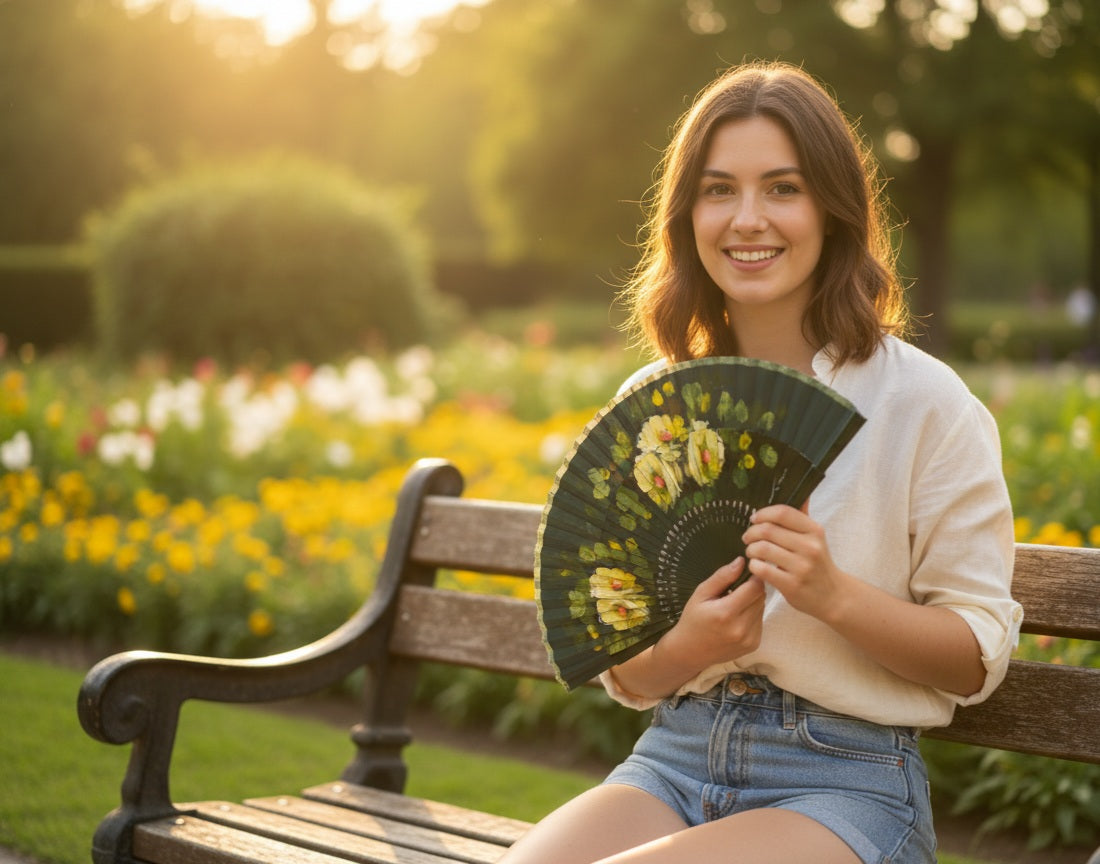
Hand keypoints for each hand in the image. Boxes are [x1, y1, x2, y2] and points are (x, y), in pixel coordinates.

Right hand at [657, 557, 765, 671]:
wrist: (690, 652)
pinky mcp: (754, 645)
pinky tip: (737, 618)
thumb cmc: (693, 619)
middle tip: (736, 589)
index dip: (753, 576)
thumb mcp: (701, 593)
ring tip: (734, 605)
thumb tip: (741, 561)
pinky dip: (753, 615)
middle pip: (761, 597)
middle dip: (752, 588)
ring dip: (753, 602)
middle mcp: (740, 628)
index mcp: (726, 613)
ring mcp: (749, 639)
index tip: (746, 572)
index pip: (755, 587)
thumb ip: (722, 577)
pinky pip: (761, 621)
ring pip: (762, 608)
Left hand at [741, 502, 847, 620]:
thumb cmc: (818, 563)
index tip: (754, 519)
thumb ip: (803, 517)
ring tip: (751, 552)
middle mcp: (810, 547)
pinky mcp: (792, 585)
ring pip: (762, 549)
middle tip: (747, 537)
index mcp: (814, 531)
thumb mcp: (815, 538)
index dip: (763, 513)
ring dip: (751, 549)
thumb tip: (801, 494)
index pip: (783, 512)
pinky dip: (754, 565)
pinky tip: (757, 566)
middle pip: (768, 530)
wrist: (833, 596)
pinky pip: (762, 569)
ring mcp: (801, 567)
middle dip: (751, 532)